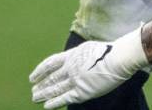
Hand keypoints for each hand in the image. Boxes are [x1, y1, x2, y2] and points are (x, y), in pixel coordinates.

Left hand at [30, 29, 147, 108]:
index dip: (40, 70)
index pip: (51, 63)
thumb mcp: (88, 48)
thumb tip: (74, 59)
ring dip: (44, 93)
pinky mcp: (82, 91)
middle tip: (33, 90)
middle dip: (41, 85)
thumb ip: (79, 56)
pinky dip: (55, 102)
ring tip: (35, 98)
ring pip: (55, 88)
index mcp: (72, 55)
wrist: (118, 58)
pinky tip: (46, 106)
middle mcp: (70, 68)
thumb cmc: (109, 52)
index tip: (33, 77)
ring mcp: (75, 80)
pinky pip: (65, 98)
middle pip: (51, 77)